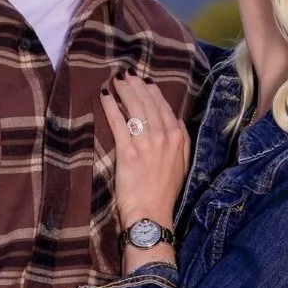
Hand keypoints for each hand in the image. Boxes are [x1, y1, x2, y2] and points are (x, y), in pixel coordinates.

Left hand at [102, 72, 189, 238]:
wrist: (152, 213)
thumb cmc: (164, 193)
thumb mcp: (182, 164)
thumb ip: (181, 141)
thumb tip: (176, 122)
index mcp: (178, 138)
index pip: (164, 108)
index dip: (153, 92)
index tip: (144, 82)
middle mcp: (165, 136)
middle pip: (149, 104)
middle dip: (137, 86)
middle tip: (126, 74)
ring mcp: (147, 143)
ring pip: (135, 109)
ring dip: (125, 91)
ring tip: (116, 80)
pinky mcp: (129, 152)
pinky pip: (118, 123)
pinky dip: (111, 107)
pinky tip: (105, 96)